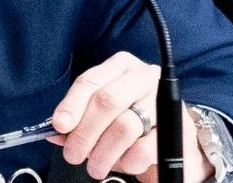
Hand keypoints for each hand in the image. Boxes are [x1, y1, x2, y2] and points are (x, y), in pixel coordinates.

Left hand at [47, 52, 211, 182]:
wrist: (172, 139)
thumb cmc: (131, 120)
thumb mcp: (103, 114)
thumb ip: (79, 119)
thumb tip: (54, 130)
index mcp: (120, 66)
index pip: (90, 81)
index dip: (71, 105)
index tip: (59, 126)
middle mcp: (143, 76)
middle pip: (106, 101)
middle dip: (84, 132)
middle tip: (73, 154)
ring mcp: (163, 101)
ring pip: (123, 127)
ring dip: (102, 153)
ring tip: (95, 166)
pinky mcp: (178, 128)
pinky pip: (143, 149)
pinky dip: (127, 162)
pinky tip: (122, 163)